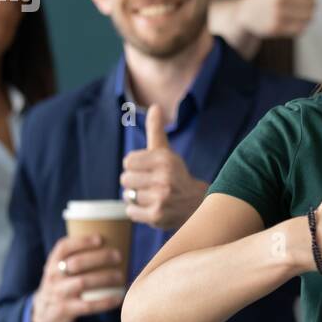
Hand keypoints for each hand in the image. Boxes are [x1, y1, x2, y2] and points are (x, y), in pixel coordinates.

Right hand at [31, 234, 125, 321]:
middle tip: (119, 256)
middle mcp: (53, 276)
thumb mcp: (60, 269)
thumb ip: (77, 256)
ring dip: (105, 278)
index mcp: (53, 262)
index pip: (63, 247)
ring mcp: (59, 293)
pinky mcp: (66, 309)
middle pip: (77, 263)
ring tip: (121, 276)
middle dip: (100, 257)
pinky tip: (119, 297)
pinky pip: (88, 305)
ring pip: (83, 282)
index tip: (100, 238)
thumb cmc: (63, 284)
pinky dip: (105, 301)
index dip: (82, 241)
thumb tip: (115, 239)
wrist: (44, 312)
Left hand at [121, 105, 207, 230]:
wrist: (196, 204)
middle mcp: (164, 177)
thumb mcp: (166, 152)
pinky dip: (138, 212)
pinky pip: (131, 212)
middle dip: (135, 183)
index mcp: (164, 159)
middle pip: (125, 179)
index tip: (149, 171)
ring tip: (153, 197)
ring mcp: (160, 197)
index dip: (135, 167)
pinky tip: (152, 208)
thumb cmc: (175, 175)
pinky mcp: (157, 216)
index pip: (128, 161)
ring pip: (128, 195)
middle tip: (151, 185)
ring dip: (137, 198)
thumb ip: (156, 130)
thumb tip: (154, 106)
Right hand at [233, 0, 315, 39]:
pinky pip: (301, 28)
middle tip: (296, 2)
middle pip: (312, 3)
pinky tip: (289, 20)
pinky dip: (300, 25)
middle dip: (308, 2)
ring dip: (305, 14)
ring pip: (309, 16)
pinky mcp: (276, 28)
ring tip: (294, 10)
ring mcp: (276, 14)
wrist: (248, 12)